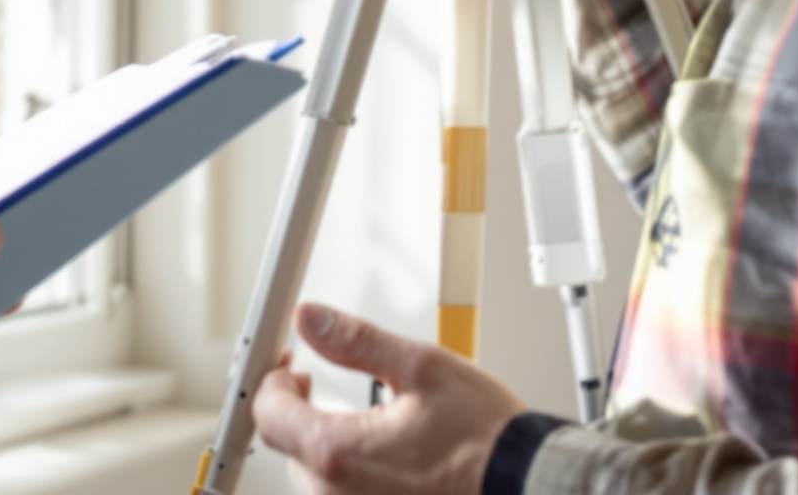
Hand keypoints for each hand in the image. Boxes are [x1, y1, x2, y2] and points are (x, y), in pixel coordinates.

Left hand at [253, 303, 528, 494]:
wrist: (527, 486)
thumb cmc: (486, 441)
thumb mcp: (422, 368)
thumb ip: (356, 341)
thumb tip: (311, 320)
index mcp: (340, 453)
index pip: (269, 414)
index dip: (272, 381)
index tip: (288, 365)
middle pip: (287, 446)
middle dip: (297, 409)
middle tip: (312, 381)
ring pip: (313, 474)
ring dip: (322, 441)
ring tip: (353, 416)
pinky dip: (348, 471)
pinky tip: (376, 453)